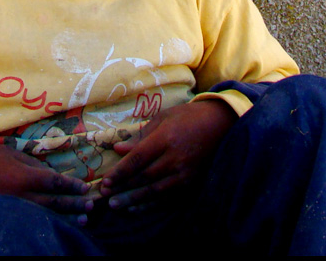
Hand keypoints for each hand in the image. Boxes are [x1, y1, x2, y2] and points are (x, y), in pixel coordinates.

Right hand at [0, 144, 95, 222]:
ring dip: (65, 218)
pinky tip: (55, 225)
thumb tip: (49, 173)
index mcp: (22, 177)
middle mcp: (21, 197)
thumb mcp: (5, 153)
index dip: (72, 186)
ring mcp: (13, 212)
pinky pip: (30, 223)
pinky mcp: (4, 221)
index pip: (54, 183)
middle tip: (91, 206)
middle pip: (54, 203)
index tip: (85, 188)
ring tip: (81, 220)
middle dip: (74, 204)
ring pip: (45, 217)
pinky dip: (46, 224)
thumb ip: (30, 162)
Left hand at [98, 99, 237, 209]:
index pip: (138, 159)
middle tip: (104, 195)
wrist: (221, 124)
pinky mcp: (191, 182)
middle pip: (144, 177)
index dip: (120, 171)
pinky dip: (151, 204)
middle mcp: (175, 158)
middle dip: (122, 188)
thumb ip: (140, 136)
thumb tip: (118, 149)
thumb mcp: (164, 118)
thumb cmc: (188, 117)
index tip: (105, 181)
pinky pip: (168, 197)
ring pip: (154, 190)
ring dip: (133, 200)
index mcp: (166, 138)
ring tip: (115, 205)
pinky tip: (137, 208)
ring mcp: (184, 172)